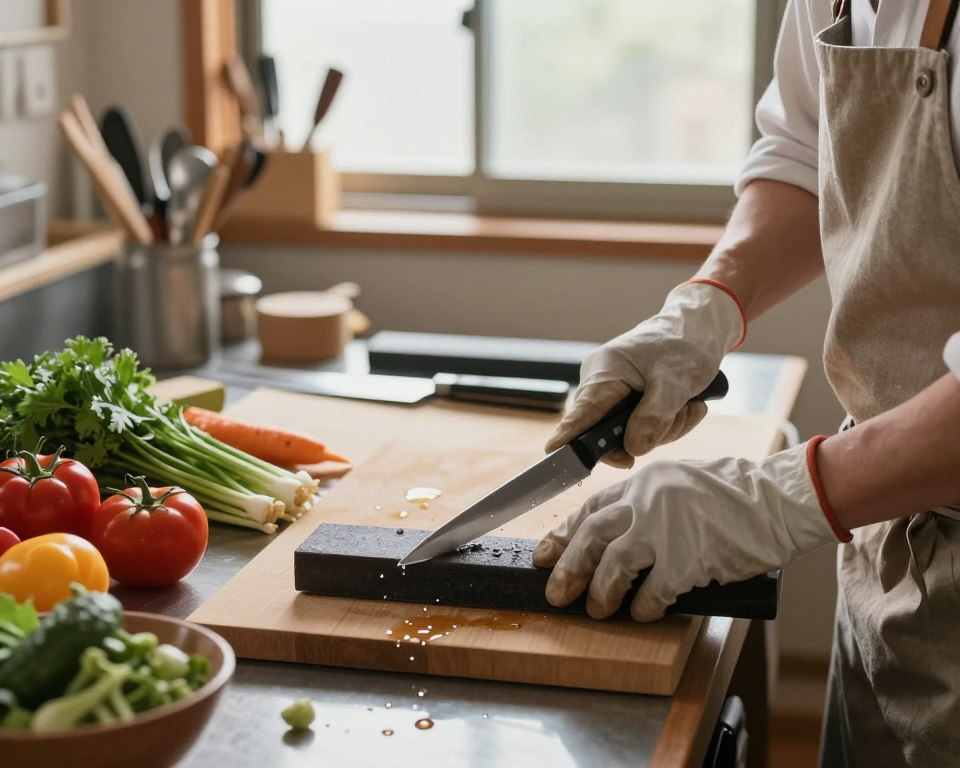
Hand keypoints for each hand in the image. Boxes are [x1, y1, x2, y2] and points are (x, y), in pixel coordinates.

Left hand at [532, 440, 846, 620]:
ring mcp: (664, 530)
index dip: (563, 536)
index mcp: (642, 482)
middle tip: (555, 594)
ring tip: (597, 609)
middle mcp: (645, 502)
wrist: (776, 500)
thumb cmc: (734, 495)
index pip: (589, 510)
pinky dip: (644, 608)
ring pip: (613, 566)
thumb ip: (646, 502)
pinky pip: (653, 592)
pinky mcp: (687, 559)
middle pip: (591, 538)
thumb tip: (616, 534)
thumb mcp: (678, 483)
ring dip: (601, 593)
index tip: (544, 556)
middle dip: (568, 569)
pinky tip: (644, 614)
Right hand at [545, 281, 743, 467]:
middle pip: (609, 433)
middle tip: (681, 414)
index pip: (583, 412)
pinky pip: (642, 428)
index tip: (553, 453)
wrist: (698, 326)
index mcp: (605, 371)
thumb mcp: (677, 382)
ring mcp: (614, 395)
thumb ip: (655, 417)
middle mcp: (601, 384)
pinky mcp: (628, 401)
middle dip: (650, 433)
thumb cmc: (685, 344)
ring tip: (688, 404)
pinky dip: (668, 423)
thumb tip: (633, 450)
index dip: (568, 436)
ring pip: (631, 435)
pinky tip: (685, 405)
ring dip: (666, 428)